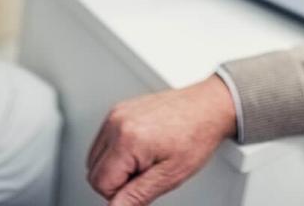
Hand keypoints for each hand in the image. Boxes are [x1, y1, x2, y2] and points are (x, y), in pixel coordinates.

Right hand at [86, 75, 236, 204]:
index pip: (100, 183)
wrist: (209, 107)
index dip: (120, 193)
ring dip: (115, 165)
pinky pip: (104, 139)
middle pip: (94, 170)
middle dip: (116, 180)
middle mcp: (118, 121)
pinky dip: (116, 150)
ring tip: (146, 160)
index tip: (142, 186)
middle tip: (146, 174)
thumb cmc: (197, 135)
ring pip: (96, 155)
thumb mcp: (170, 176)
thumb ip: (136, 196)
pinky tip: (141, 149)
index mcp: (127, 139)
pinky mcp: (121, 109)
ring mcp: (118, 112)